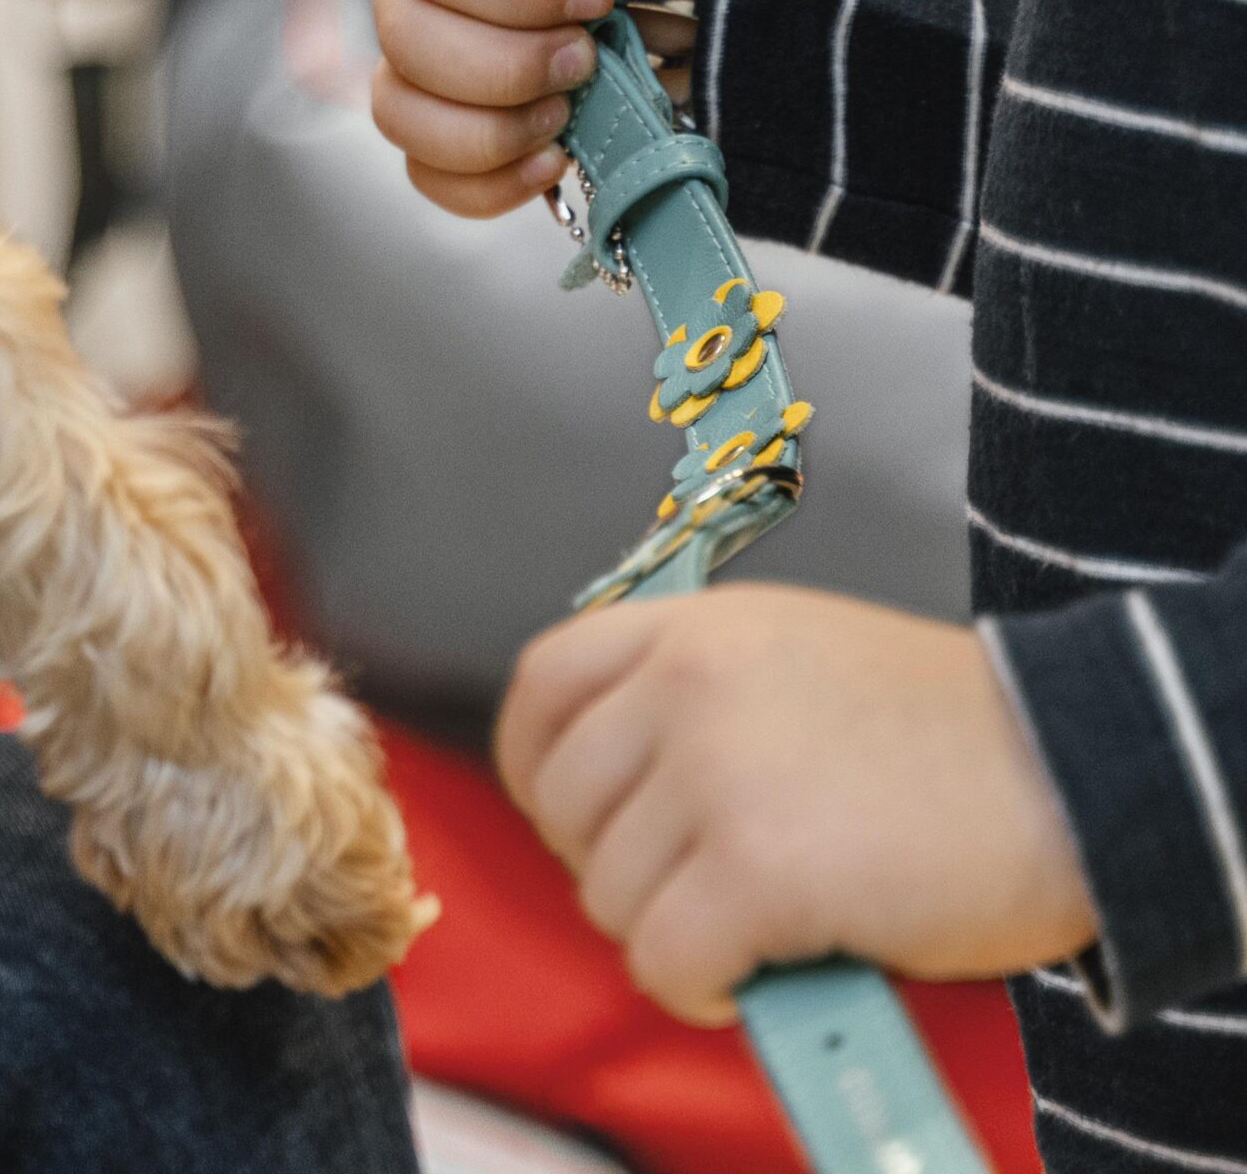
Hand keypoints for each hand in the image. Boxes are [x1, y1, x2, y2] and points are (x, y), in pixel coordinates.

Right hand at [372, 0, 737, 217]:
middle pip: (408, 43)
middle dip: (510, 65)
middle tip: (587, 54)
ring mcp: (422, 56)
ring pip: (400, 114)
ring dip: (491, 129)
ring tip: (566, 110)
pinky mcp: (448, 122)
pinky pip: (428, 172)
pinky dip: (489, 182)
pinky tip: (551, 158)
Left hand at [495, 585, 1096, 1024]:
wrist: (1075, 770)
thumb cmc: (944, 736)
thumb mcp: (792, 660)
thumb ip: (693, 700)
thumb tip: (614, 801)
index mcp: (693, 627)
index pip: (544, 684)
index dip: (540, 767)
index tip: (575, 820)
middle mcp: (686, 684)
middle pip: (567, 803)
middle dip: (615, 868)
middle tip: (695, 896)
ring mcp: (716, 772)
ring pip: (612, 893)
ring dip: (669, 934)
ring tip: (753, 934)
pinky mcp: (758, 869)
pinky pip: (667, 958)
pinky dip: (700, 988)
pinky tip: (759, 978)